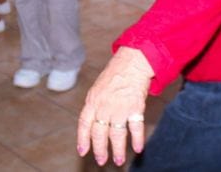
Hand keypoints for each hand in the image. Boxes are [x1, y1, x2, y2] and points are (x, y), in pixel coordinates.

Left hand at [77, 47, 152, 166]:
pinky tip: (137, 148)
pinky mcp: (135, 107)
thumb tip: (93, 122)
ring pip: (116, 134)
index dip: (83, 139)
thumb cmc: (116, 73)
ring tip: (119, 160)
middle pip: (99, 133)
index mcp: (93, 100)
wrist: (133, 61)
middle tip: (101, 160)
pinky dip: (137, 140)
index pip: (84, 124)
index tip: (82, 151)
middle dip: (100, 149)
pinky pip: (135, 128)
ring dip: (118, 150)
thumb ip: (95, 104)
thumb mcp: (98, 87)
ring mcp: (120, 108)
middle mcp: (104, 106)